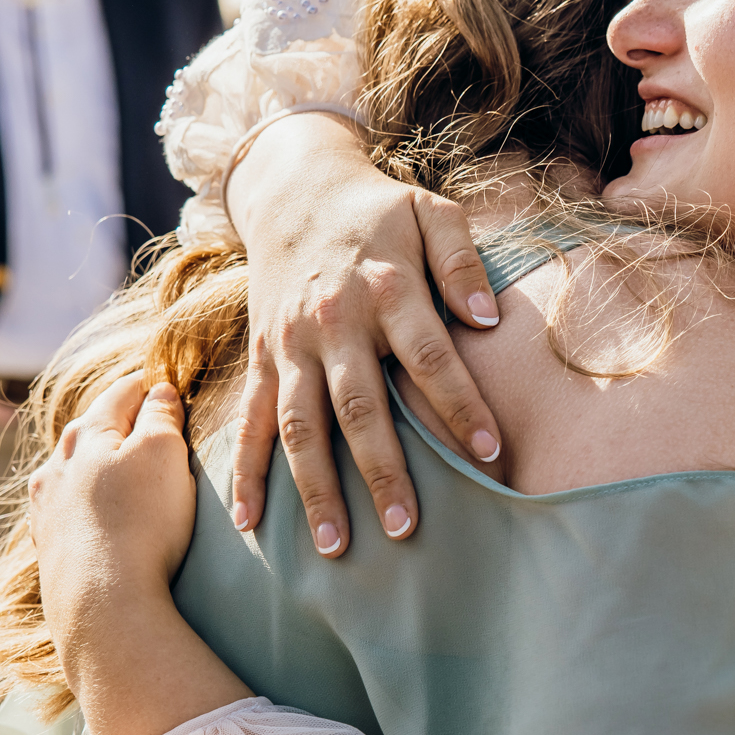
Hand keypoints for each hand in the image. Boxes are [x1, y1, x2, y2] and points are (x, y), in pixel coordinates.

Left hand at [29, 372, 197, 656]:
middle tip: (153, 427)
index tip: (170, 386)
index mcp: (88, 433)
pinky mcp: (47, 543)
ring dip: (98, 464)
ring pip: (74, 468)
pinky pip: (67, 508)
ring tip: (124, 473)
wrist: (102, 602)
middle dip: (121, 423)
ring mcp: (47, 505)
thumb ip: (161, 415)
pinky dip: (86, 502)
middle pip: (93, 428)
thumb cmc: (141, 521)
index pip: (123, 392)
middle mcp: (57, 463)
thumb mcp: (164, 453)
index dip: (151, 385)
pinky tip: (96, 515)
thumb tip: (158, 391)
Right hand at [227, 113, 501, 554]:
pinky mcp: (261, 355)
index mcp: (385, 286)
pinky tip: (249, 523)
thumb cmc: (379, 210)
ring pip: (299, 425)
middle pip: (359, 406)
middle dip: (383, 471)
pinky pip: (249, 420)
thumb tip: (488, 318)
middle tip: (405, 530)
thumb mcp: (431, 210)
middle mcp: (333, 320)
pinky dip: (244, 471)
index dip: (460, 405)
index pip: (429, 356)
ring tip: (334, 546)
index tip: (490, 454)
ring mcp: (290, 342)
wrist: (295, 188)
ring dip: (315, 488)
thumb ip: (462, 259)